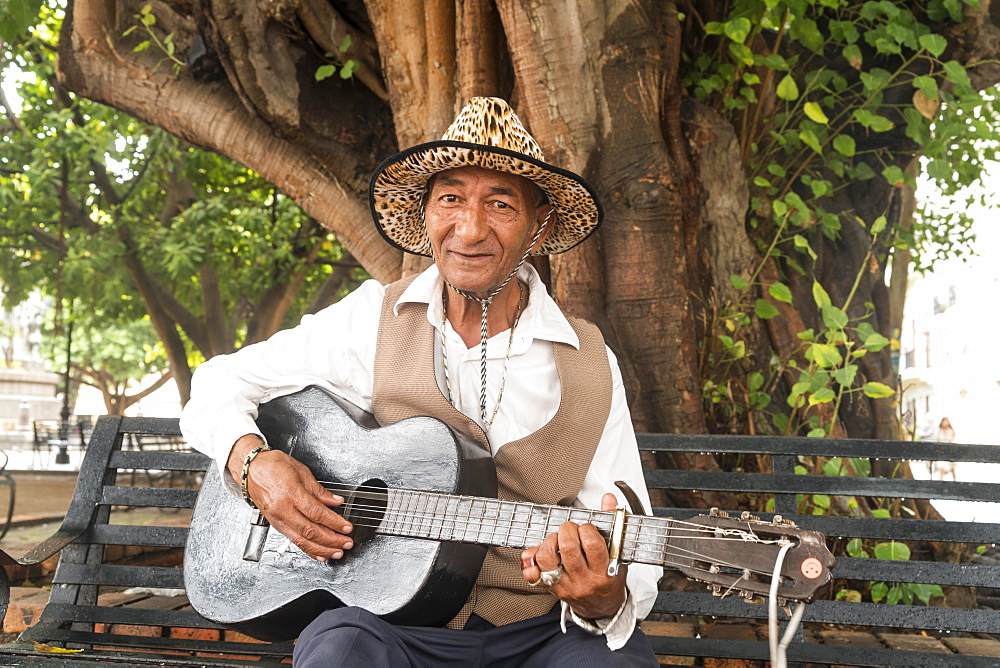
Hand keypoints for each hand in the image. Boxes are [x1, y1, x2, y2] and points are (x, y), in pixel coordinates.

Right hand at [227, 434, 352, 560]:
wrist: (250, 470)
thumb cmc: (272, 466)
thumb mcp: (301, 471)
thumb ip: (319, 490)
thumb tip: (336, 501)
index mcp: (291, 493)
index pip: (317, 513)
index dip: (335, 523)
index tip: (347, 528)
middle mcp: (283, 509)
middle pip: (310, 530)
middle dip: (332, 540)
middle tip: (347, 543)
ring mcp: (278, 519)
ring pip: (302, 540)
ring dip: (322, 549)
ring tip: (337, 552)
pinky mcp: (276, 525)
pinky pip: (293, 541)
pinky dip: (308, 550)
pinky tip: (320, 554)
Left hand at [519, 492, 626, 619]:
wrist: (602, 608)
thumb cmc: (609, 578)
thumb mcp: (617, 554)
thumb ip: (612, 525)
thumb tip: (608, 499)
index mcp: (603, 571)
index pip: (592, 545)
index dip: (587, 529)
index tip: (587, 529)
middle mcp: (583, 580)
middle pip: (568, 548)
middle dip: (567, 531)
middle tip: (571, 530)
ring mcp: (565, 585)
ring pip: (547, 558)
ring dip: (550, 541)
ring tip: (558, 540)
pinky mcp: (551, 588)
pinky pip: (532, 573)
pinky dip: (532, 558)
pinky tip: (540, 552)